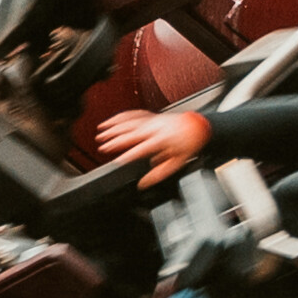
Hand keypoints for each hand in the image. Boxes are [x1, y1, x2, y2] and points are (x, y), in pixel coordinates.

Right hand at [94, 107, 210, 175]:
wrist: (198, 125)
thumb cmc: (189, 144)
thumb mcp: (177, 164)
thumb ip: (158, 174)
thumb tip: (143, 184)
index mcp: (161, 141)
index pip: (140, 149)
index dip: (128, 156)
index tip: (116, 161)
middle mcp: (154, 128)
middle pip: (130, 134)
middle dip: (114, 140)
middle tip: (102, 147)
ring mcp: (152, 120)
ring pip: (129, 122)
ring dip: (113, 127)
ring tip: (100, 134)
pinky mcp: (151, 115)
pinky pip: (133, 114)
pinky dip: (120, 117)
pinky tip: (112, 121)